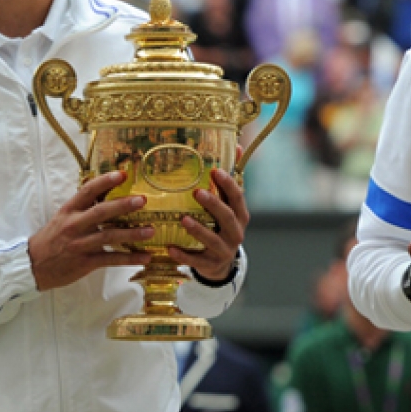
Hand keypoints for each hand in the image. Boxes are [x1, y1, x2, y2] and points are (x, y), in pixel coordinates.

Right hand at [28, 171, 153, 291]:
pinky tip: (146, 257)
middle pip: (101, 212)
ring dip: (132, 234)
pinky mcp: (86, 262)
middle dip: (123, 205)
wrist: (33, 266)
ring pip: (109, 236)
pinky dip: (130, 259)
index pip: (88, 191)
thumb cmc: (52, 238)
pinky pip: (111, 259)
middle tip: (143, 200)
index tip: (123, 174)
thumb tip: (108, 190)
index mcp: (69, 210)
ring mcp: (80, 244)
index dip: (105, 181)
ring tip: (151, 230)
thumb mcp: (63, 217)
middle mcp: (74, 225)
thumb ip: (83, 206)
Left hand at [167, 168, 248, 282]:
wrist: (221, 264)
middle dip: (213, 205)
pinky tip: (170, 248)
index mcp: (241, 216)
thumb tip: (238, 146)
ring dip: (198, 230)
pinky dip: (183, 255)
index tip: (215, 171)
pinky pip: (196, 260)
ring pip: (212, 240)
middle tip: (197, 192)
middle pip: (228, 218)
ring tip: (183, 219)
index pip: (238, 198)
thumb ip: (231, 180)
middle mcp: (236, 233)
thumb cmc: (222, 227)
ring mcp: (224, 251)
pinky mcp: (209, 265)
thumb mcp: (230, 206)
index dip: (228, 185)